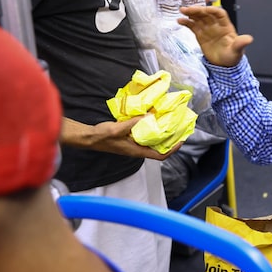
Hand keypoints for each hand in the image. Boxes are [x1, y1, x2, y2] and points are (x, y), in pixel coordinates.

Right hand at [61, 117, 181, 159]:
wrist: (90, 137)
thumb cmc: (102, 136)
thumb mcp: (118, 129)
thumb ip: (133, 123)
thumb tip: (149, 116)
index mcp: (137, 151)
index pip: (160, 156)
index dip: (172, 149)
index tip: (181, 140)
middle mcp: (137, 149)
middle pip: (159, 148)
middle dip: (169, 140)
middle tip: (178, 128)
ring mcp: (134, 145)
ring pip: (152, 142)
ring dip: (161, 134)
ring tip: (168, 122)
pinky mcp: (130, 139)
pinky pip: (145, 135)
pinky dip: (151, 129)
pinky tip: (153, 119)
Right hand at [178, 5, 252, 66]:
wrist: (224, 66)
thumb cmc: (233, 56)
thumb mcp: (237, 51)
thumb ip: (241, 44)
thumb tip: (249, 39)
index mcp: (226, 26)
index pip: (219, 14)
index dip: (212, 10)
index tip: (205, 9)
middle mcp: (216, 25)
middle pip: (206, 14)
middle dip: (198, 10)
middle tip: (188, 9)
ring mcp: (207, 29)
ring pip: (198, 18)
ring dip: (191, 13)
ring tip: (182, 11)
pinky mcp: (200, 35)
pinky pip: (193, 26)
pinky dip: (186, 22)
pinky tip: (179, 20)